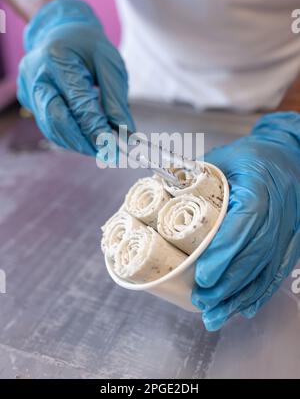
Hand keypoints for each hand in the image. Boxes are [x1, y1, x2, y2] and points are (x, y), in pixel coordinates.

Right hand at [17, 0, 134, 155]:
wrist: (60, 31)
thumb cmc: (88, 45)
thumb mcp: (109, 63)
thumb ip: (116, 98)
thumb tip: (126, 131)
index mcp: (57, 59)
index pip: (78, 102)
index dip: (97, 128)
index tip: (115, 147)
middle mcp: (36, 75)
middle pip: (57, 119)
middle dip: (83, 142)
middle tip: (107, 155)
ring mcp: (29, 88)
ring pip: (50, 127)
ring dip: (76, 144)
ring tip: (100, 151)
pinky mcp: (28, 99)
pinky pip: (48, 125)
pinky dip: (68, 137)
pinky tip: (86, 141)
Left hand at [192, 112, 299, 330]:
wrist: (284, 156)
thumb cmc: (249, 156)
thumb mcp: (221, 157)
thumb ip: (193, 176)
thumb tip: (157, 193)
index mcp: (259, 184)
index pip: (246, 221)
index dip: (226, 251)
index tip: (204, 275)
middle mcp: (279, 208)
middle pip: (257, 251)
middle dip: (229, 281)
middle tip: (202, 299)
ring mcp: (289, 226)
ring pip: (267, 266)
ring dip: (241, 294)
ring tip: (215, 315)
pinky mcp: (292, 238)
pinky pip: (278, 268)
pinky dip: (260, 292)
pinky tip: (244, 308)